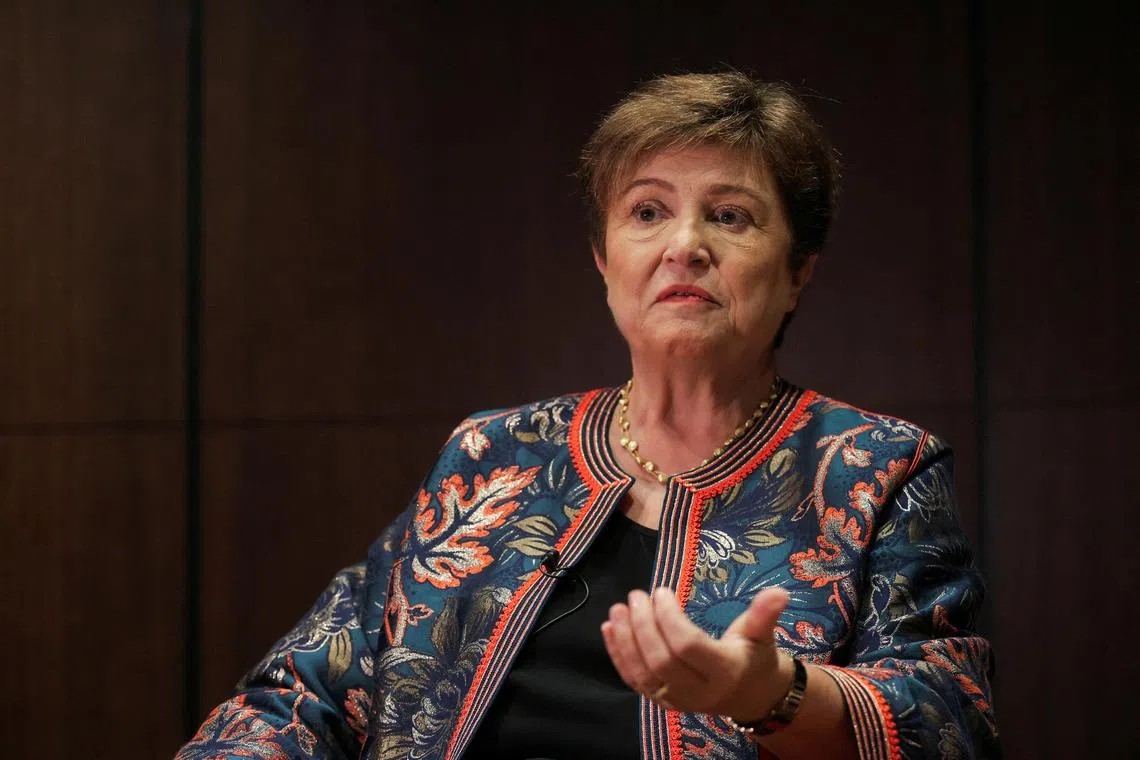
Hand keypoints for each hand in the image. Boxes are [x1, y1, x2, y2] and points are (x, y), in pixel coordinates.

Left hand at [600, 586, 792, 720]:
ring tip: (618, 609)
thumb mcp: (762, 635)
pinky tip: (609, 628)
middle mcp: (699, 691)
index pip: (688, 646)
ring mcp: (677, 700)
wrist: (752, 696)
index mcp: (724, 671)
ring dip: (625, 640)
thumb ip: (764, 614)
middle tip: (637, 595)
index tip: (662, 591)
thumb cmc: (755, 658)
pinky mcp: (662, 701)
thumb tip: (779, 591)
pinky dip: (618, 655)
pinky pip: (634, 681)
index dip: (670, 618)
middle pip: (661, 660)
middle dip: (644, 626)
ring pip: (643, 674)